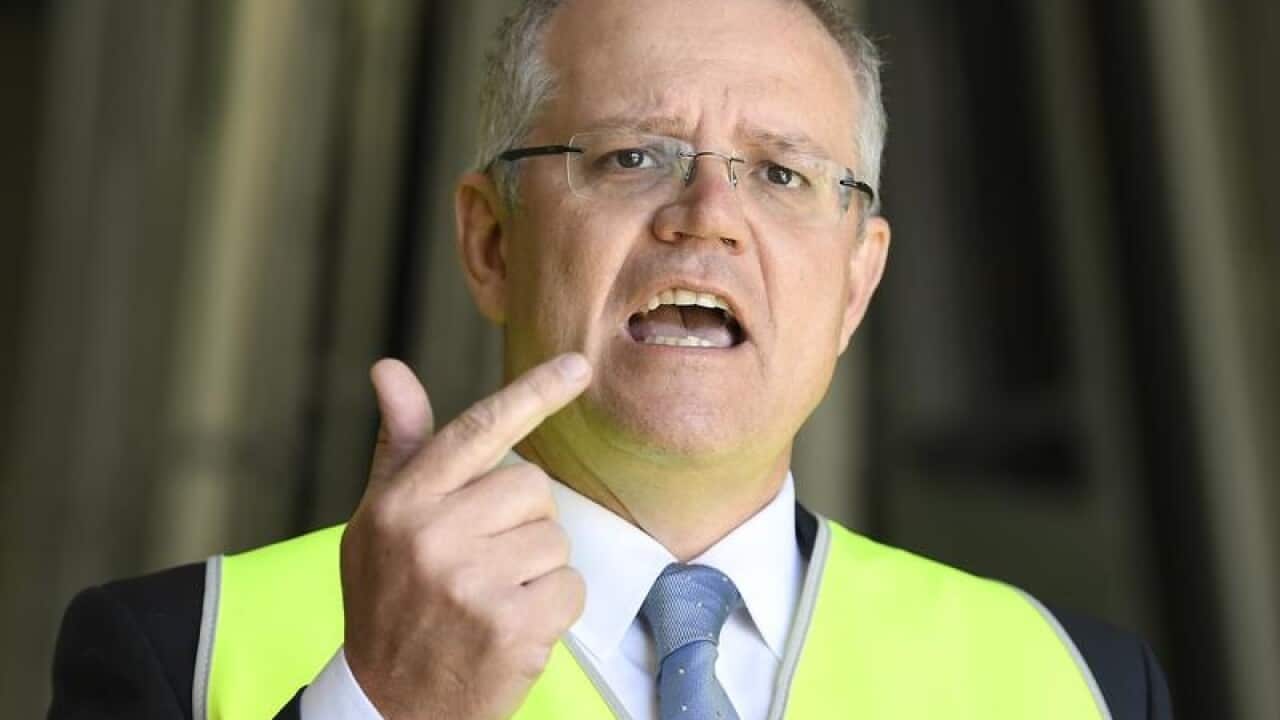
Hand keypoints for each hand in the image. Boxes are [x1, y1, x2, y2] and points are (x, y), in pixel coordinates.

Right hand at [340, 354, 591, 719]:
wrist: (388, 705)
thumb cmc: (389, 602)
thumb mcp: (378, 522)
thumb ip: (400, 448)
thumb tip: (390, 369)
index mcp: (402, 502)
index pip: (477, 431)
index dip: (532, 394)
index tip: (577, 367)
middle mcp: (432, 535)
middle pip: (531, 486)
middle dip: (523, 520)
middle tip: (485, 560)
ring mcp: (471, 582)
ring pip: (556, 538)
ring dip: (538, 568)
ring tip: (492, 596)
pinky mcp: (509, 625)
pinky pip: (570, 587)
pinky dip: (553, 607)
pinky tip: (513, 625)